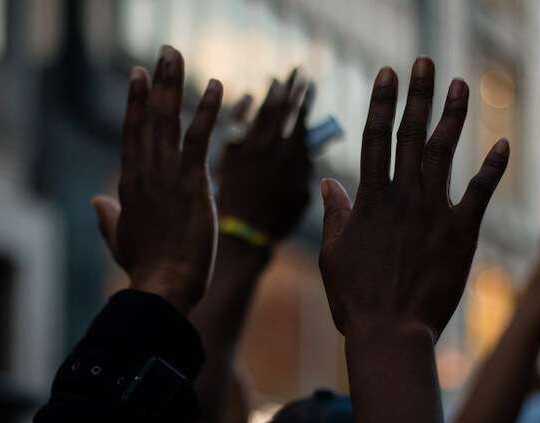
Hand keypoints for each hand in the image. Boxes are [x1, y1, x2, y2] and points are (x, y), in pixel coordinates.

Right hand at [92, 46, 222, 314]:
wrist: (162, 287)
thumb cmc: (145, 268)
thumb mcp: (120, 239)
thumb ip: (108, 217)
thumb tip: (97, 203)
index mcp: (130, 184)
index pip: (132, 133)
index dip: (135, 102)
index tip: (138, 76)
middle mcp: (144, 173)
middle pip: (147, 118)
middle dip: (156, 82)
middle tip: (163, 53)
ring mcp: (166, 176)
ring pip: (167, 121)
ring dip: (173, 85)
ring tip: (176, 55)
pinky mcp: (191, 184)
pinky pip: (198, 139)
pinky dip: (205, 111)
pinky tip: (213, 87)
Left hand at [217, 70, 313, 241]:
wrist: (243, 233)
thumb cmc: (277, 219)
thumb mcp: (302, 195)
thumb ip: (306, 169)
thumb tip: (308, 149)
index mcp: (294, 154)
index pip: (302, 116)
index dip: (306, 97)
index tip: (309, 82)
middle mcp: (272, 145)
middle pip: (282, 107)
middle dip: (291, 86)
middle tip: (295, 71)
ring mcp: (249, 146)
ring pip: (261, 111)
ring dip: (269, 93)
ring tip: (276, 81)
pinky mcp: (229, 152)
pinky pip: (236, 123)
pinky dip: (243, 109)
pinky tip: (248, 97)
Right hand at [319, 58, 508, 341]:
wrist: (391, 331)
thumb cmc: (355, 296)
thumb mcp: (332, 253)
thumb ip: (334, 214)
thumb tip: (327, 183)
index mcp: (370, 200)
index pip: (374, 139)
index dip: (381, 103)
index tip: (388, 74)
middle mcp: (402, 198)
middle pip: (410, 135)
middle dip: (417, 95)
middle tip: (424, 62)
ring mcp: (433, 213)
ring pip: (443, 154)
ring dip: (453, 116)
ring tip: (461, 84)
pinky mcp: (461, 234)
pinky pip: (479, 194)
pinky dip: (491, 168)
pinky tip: (502, 142)